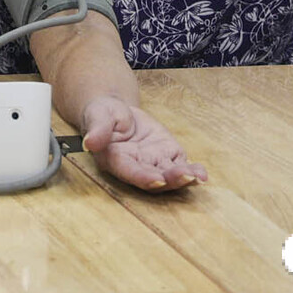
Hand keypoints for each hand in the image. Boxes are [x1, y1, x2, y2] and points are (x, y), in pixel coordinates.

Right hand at [80, 95, 207, 190]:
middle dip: (171, 180)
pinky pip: (180, 165)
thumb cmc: (103, 114)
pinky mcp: (167, 155)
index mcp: (115, 160)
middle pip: (154, 179)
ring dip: (184, 178)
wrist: (117, 112)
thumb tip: (90, 142)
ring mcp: (153, 163)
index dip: (143, 178)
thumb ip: (97, 129)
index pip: (130, 172)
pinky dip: (192, 171)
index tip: (157, 180)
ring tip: (197, 176)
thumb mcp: (97, 115)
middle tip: (186, 176)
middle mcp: (136, 166)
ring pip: (170, 176)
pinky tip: (201, 172)